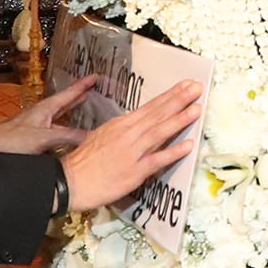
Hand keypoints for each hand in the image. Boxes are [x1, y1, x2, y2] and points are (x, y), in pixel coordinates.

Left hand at [0, 77, 92, 156]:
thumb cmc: (12, 139)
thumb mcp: (44, 137)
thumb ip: (68, 136)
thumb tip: (91, 136)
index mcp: (46, 108)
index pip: (69, 93)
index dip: (83, 84)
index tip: (96, 76)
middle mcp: (43, 113)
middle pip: (65, 101)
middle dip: (79, 94)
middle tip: (94, 88)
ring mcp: (39, 124)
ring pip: (61, 116)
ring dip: (73, 111)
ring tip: (85, 105)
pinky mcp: (35, 135)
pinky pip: (56, 129)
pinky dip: (67, 128)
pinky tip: (70, 134)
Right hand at [60, 79, 204, 212]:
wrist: (70, 181)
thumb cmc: (84, 161)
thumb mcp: (102, 136)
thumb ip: (122, 130)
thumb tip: (139, 124)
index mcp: (120, 124)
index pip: (150, 106)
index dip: (169, 95)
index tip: (184, 85)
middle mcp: (128, 134)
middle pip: (158, 114)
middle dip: (179, 99)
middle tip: (197, 87)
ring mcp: (132, 152)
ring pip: (160, 131)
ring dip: (180, 119)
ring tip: (197, 108)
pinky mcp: (134, 171)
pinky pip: (157, 160)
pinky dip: (173, 152)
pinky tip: (188, 145)